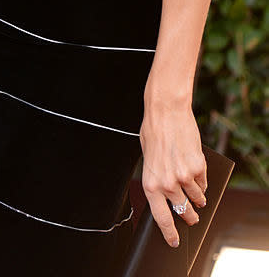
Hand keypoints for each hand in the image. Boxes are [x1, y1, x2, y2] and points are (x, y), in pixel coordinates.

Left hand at [140, 102, 206, 246]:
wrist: (166, 111)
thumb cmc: (153, 131)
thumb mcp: (148, 158)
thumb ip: (157, 177)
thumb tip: (166, 195)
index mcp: (150, 183)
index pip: (161, 218)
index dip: (169, 233)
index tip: (174, 242)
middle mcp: (167, 184)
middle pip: (183, 212)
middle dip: (189, 217)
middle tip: (192, 219)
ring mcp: (184, 177)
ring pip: (197, 199)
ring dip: (199, 200)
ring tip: (199, 198)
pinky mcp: (198, 167)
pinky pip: (204, 183)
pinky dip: (203, 183)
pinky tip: (199, 178)